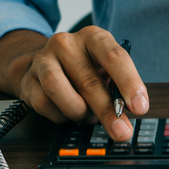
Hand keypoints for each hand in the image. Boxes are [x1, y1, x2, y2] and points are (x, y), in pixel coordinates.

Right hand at [0, 26, 148, 140]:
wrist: (41, 65)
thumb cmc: (82, 69)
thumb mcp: (105, 71)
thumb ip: (117, 88)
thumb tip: (127, 113)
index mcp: (94, 37)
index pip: (114, 57)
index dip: (129, 83)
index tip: (140, 106)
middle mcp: (67, 44)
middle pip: (90, 81)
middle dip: (108, 112)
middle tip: (121, 131)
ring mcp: (43, 60)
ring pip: (61, 92)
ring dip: (79, 112)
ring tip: (87, 116)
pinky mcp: (28, 79)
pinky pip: (45, 105)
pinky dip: (61, 116)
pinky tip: (67, 112)